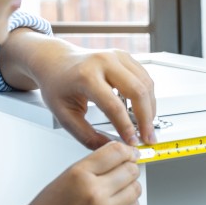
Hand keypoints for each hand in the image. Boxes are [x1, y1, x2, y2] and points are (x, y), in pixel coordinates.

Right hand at [1, 141, 140, 204]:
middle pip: (131, 171)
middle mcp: (94, 192)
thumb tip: (118, 159)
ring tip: (120, 189)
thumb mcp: (64, 179)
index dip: (127, 151)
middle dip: (131, 169)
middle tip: (126, 170)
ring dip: (131, 187)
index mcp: (79, 174)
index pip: (116, 152)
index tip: (131, 153)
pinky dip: (130, 204)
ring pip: (136, 190)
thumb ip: (92, 167)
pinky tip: (118, 204)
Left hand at [35, 45, 156, 148]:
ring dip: (151, 109)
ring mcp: (117, 56)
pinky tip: (144, 111)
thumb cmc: (57, 84)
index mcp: (85, 76)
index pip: (114, 105)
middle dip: (146, 119)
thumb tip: (109, 147)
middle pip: (137, 91)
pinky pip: (145, 78)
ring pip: (146, 84)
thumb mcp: (64, 115)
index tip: (133, 142)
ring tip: (147, 126)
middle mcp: (104, 62)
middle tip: (148, 137)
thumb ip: (87, 135)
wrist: (55, 61)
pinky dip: (148, 97)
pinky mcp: (125, 57)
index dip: (126, 127)